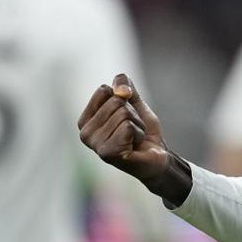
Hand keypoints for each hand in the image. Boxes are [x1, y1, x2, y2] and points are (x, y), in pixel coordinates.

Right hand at [78, 74, 190, 203]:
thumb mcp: (133, 102)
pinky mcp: (108, 153)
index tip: (125, 116)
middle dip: (132, 114)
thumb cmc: (141, 130)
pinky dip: (138, 134)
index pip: (104, 90)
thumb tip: (120, 91)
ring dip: (137, 125)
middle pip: (116, 102)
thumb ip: (124, 85)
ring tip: (134, 139)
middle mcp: (85, 133)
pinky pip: (128, 127)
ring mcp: (95, 145)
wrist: (156, 155)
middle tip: (132, 130)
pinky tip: (135, 146)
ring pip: (123, 114)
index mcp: (85, 120)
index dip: (123, 99)